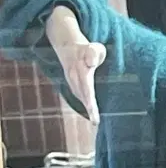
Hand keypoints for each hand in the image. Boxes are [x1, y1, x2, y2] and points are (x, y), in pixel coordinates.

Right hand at [46, 5, 105, 124]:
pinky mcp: (72, 82)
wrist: (67, 45)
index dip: (89, 100)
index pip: (86, 87)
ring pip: (80, 96)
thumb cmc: (86, 47)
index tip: (92, 110)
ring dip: (87, 108)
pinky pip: (79, 95)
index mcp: (81, 70)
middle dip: (89, 109)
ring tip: (95, 120)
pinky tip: (91, 111)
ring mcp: (72, 80)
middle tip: (96, 122)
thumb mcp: (93, 46)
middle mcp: (74, 77)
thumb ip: (94, 53)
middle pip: (83, 95)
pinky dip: (85, 103)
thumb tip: (92, 63)